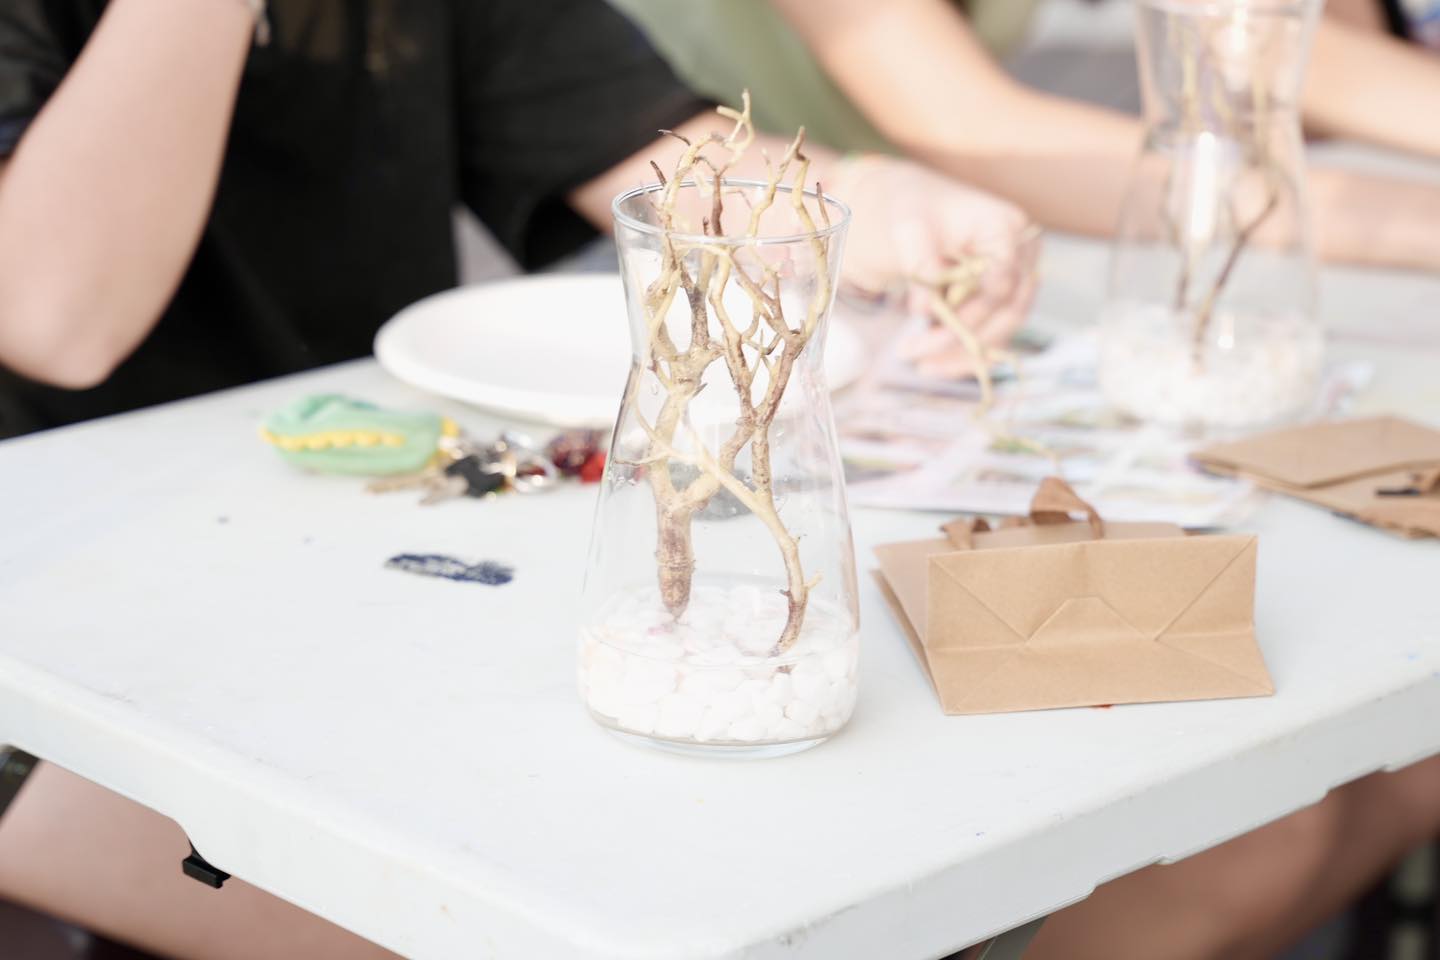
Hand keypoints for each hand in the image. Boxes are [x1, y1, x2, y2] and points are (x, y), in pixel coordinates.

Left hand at [831, 154, 1039, 377]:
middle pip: (1007, 309)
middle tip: (912, 352)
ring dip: (962, 354)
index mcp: (1005, 227)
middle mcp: (1022, 255)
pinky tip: (933, 365)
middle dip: (961, 337)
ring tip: (918, 363)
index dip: (976, 305)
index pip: (1004, 275)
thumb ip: (921, 263)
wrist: (910, 209)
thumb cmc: (912, 209)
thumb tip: (924, 310)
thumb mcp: (909, 228)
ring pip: (1003, 329)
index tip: (936, 321)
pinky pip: (993, 335)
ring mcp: (1016, 280)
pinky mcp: (1002, 302)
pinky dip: (965, 354)